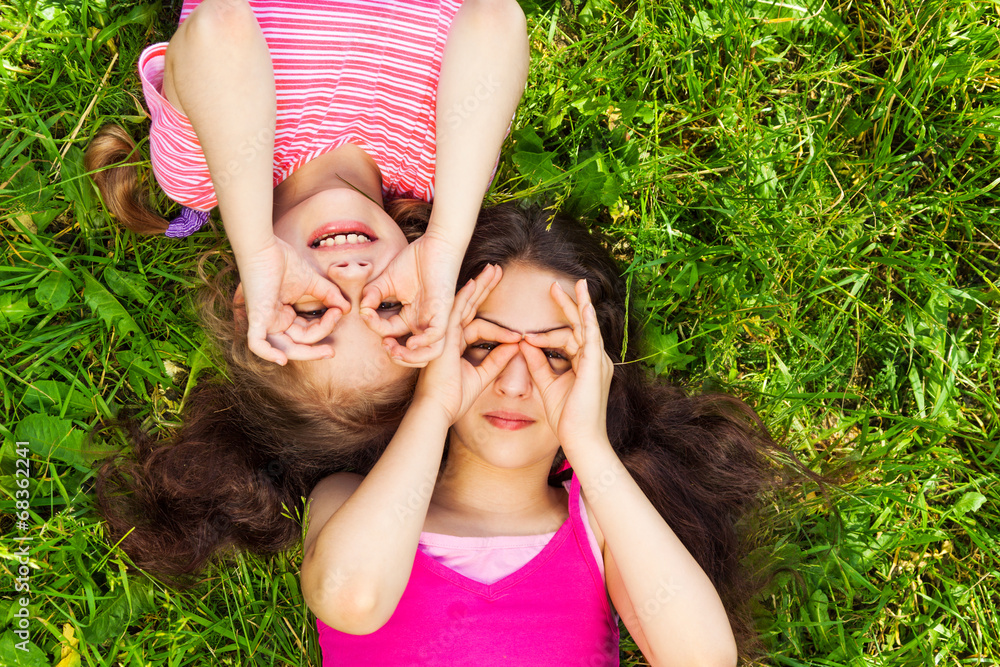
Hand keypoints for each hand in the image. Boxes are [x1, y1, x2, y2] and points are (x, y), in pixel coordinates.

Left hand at [234, 235, 349, 364]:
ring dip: (306, 353)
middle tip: (332, 351)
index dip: (325, 325)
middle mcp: (273, 321)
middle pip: (296, 345)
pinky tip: (282, 360)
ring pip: (282, 348)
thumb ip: (329, 295)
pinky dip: (268, 354)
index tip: (340, 311)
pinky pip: (257, 343)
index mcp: (283, 315)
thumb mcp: (313, 282)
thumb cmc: (283, 260)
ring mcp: (263, 321)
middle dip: (316, 349)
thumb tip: (347, 308)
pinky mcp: (256, 317)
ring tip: (328, 351)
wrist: (265, 246)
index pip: (306, 331)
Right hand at [358, 233, 462, 366]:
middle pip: (414, 352)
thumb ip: (373, 294)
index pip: (391, 332)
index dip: (376, 328)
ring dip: (411, 358)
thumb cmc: (415, 260)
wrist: (435, 244)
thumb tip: (362, 308)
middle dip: (397, 356)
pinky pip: (438, 335)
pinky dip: (425, 344)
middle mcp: (423, 321)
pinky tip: (412, 342)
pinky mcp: (444, 311)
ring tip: (395, 351)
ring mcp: (434, 318)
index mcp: (411, 316)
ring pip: (430, 352)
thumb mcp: (386, 280)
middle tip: (385, 347)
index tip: (366, 314)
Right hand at [413, 265, 520, 423]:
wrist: (437, 409)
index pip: (478, 326)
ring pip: (464, 302)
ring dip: (479, 286)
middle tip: (498, 271)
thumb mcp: (481, 376)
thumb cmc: (453, 397)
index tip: (518, 336)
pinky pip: (454, 310)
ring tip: (494, 270)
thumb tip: (514, 347)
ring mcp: (443, 333)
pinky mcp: (440, 335)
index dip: (499, 328)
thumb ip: (496, 361)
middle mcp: (448, 335)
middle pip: (470, 306)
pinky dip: (464, 296)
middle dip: (485, 289)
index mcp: (455, 344)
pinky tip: (475, 283)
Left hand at [520, 280, 613, 449]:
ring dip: (581, 305)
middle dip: (569, 305)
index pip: (568, 339)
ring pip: (588, 327)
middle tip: (555, 285)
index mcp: (586, 365)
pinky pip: (593, 339)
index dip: (546, 335)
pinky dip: (589, 321)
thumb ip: (537, 363)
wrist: (579, 439)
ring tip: (577, 285)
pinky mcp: (596, 367)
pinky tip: (584, 306)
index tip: (526, 336)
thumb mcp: (547, 384)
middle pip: (580, 326)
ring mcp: (598, 363)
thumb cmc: (566, 418)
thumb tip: (524, 343)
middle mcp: (595, 360)